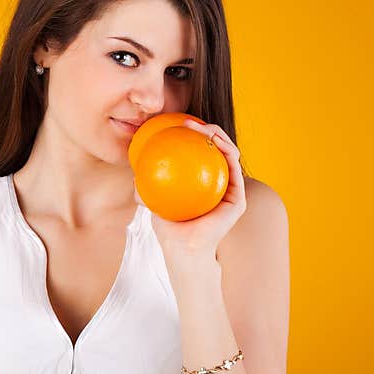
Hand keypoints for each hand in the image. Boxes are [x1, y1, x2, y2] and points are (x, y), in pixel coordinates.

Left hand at [149, 119, 246, 261]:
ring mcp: (231, 191)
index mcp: (204, 185)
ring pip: (229, 154)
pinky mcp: (238, 199)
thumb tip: (134, 175)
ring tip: (202, 127)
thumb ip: (147, 190)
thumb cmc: (169, 231)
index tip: (177, 125)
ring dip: (217, 135)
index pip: (201, 155)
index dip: (193, 137)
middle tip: (188, 122)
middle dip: (206, 129)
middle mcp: (220, 185)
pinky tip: (214, 141)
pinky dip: (226, 151)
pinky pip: (234, 169)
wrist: (183, 250)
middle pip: (217, 149)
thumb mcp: (154, 205)